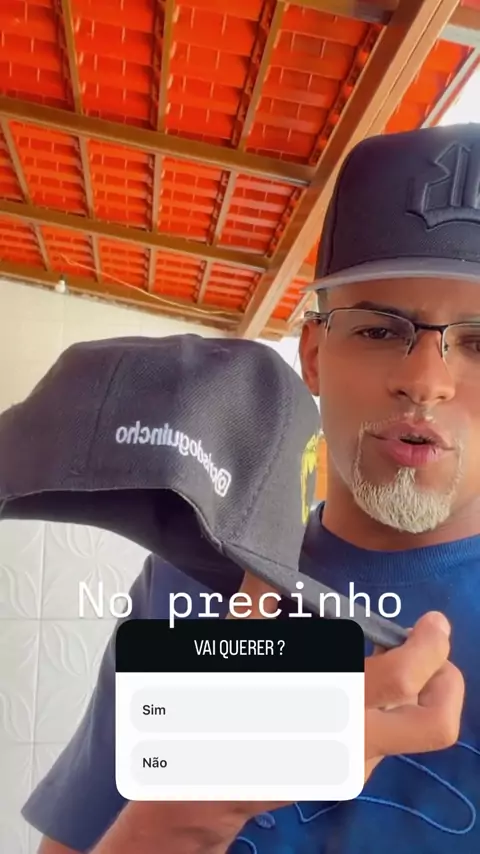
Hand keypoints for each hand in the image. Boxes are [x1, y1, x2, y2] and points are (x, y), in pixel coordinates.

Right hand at [235, 573, 464, 786]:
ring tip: (392, 662)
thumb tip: (263, 557)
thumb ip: (256, 601)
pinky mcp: (349, 776)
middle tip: (434, 651)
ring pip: (412, 729)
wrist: (203, 783)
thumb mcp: (232, 648)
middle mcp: (350, 743)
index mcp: (324, 704)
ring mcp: (354, 766)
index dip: (430, 646)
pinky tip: (357, 690)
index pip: (403, 681)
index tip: (432, 621)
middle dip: (449, 683)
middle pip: (436, 725)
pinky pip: (388, 738)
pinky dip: (388, 709)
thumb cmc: (216, 708)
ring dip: (417, 693)